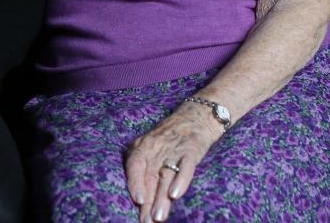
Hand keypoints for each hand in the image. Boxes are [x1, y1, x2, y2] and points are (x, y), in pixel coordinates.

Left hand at [124, 104, 222, 221]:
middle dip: (148, 202)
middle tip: (146, 222)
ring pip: (166, 177)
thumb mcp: (150, 149)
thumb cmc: (168, 139)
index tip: (137, 200)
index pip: (134, 164)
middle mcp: (156, 149)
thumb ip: (144, 169)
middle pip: (150, 178)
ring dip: (162, 198)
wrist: (194, 117)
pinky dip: (180, 180)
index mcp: (143, 148)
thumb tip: (139, 200)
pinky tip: (175, 194)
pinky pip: (185, 167)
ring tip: (158, 217)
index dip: (134, 182)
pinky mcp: (191, 151)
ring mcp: (174, 150)